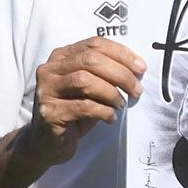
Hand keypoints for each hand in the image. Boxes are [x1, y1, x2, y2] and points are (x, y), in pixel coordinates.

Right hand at [26, 37, 145, 167]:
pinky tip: (110, 118)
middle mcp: (50, 69)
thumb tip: (136, 69)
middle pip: (90, 60)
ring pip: (84, 80)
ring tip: (121, 104)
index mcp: (61, 57)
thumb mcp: (90, 88)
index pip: (94, 45)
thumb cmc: (73, 112)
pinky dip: (103, 111)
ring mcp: (46, 90)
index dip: (120, 53)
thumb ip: (105, 74)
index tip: (140, 67)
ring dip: (111, 93)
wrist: (47, 142)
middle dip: (120, 73)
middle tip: (136, 89)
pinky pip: (82, 106)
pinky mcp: (49, 112)